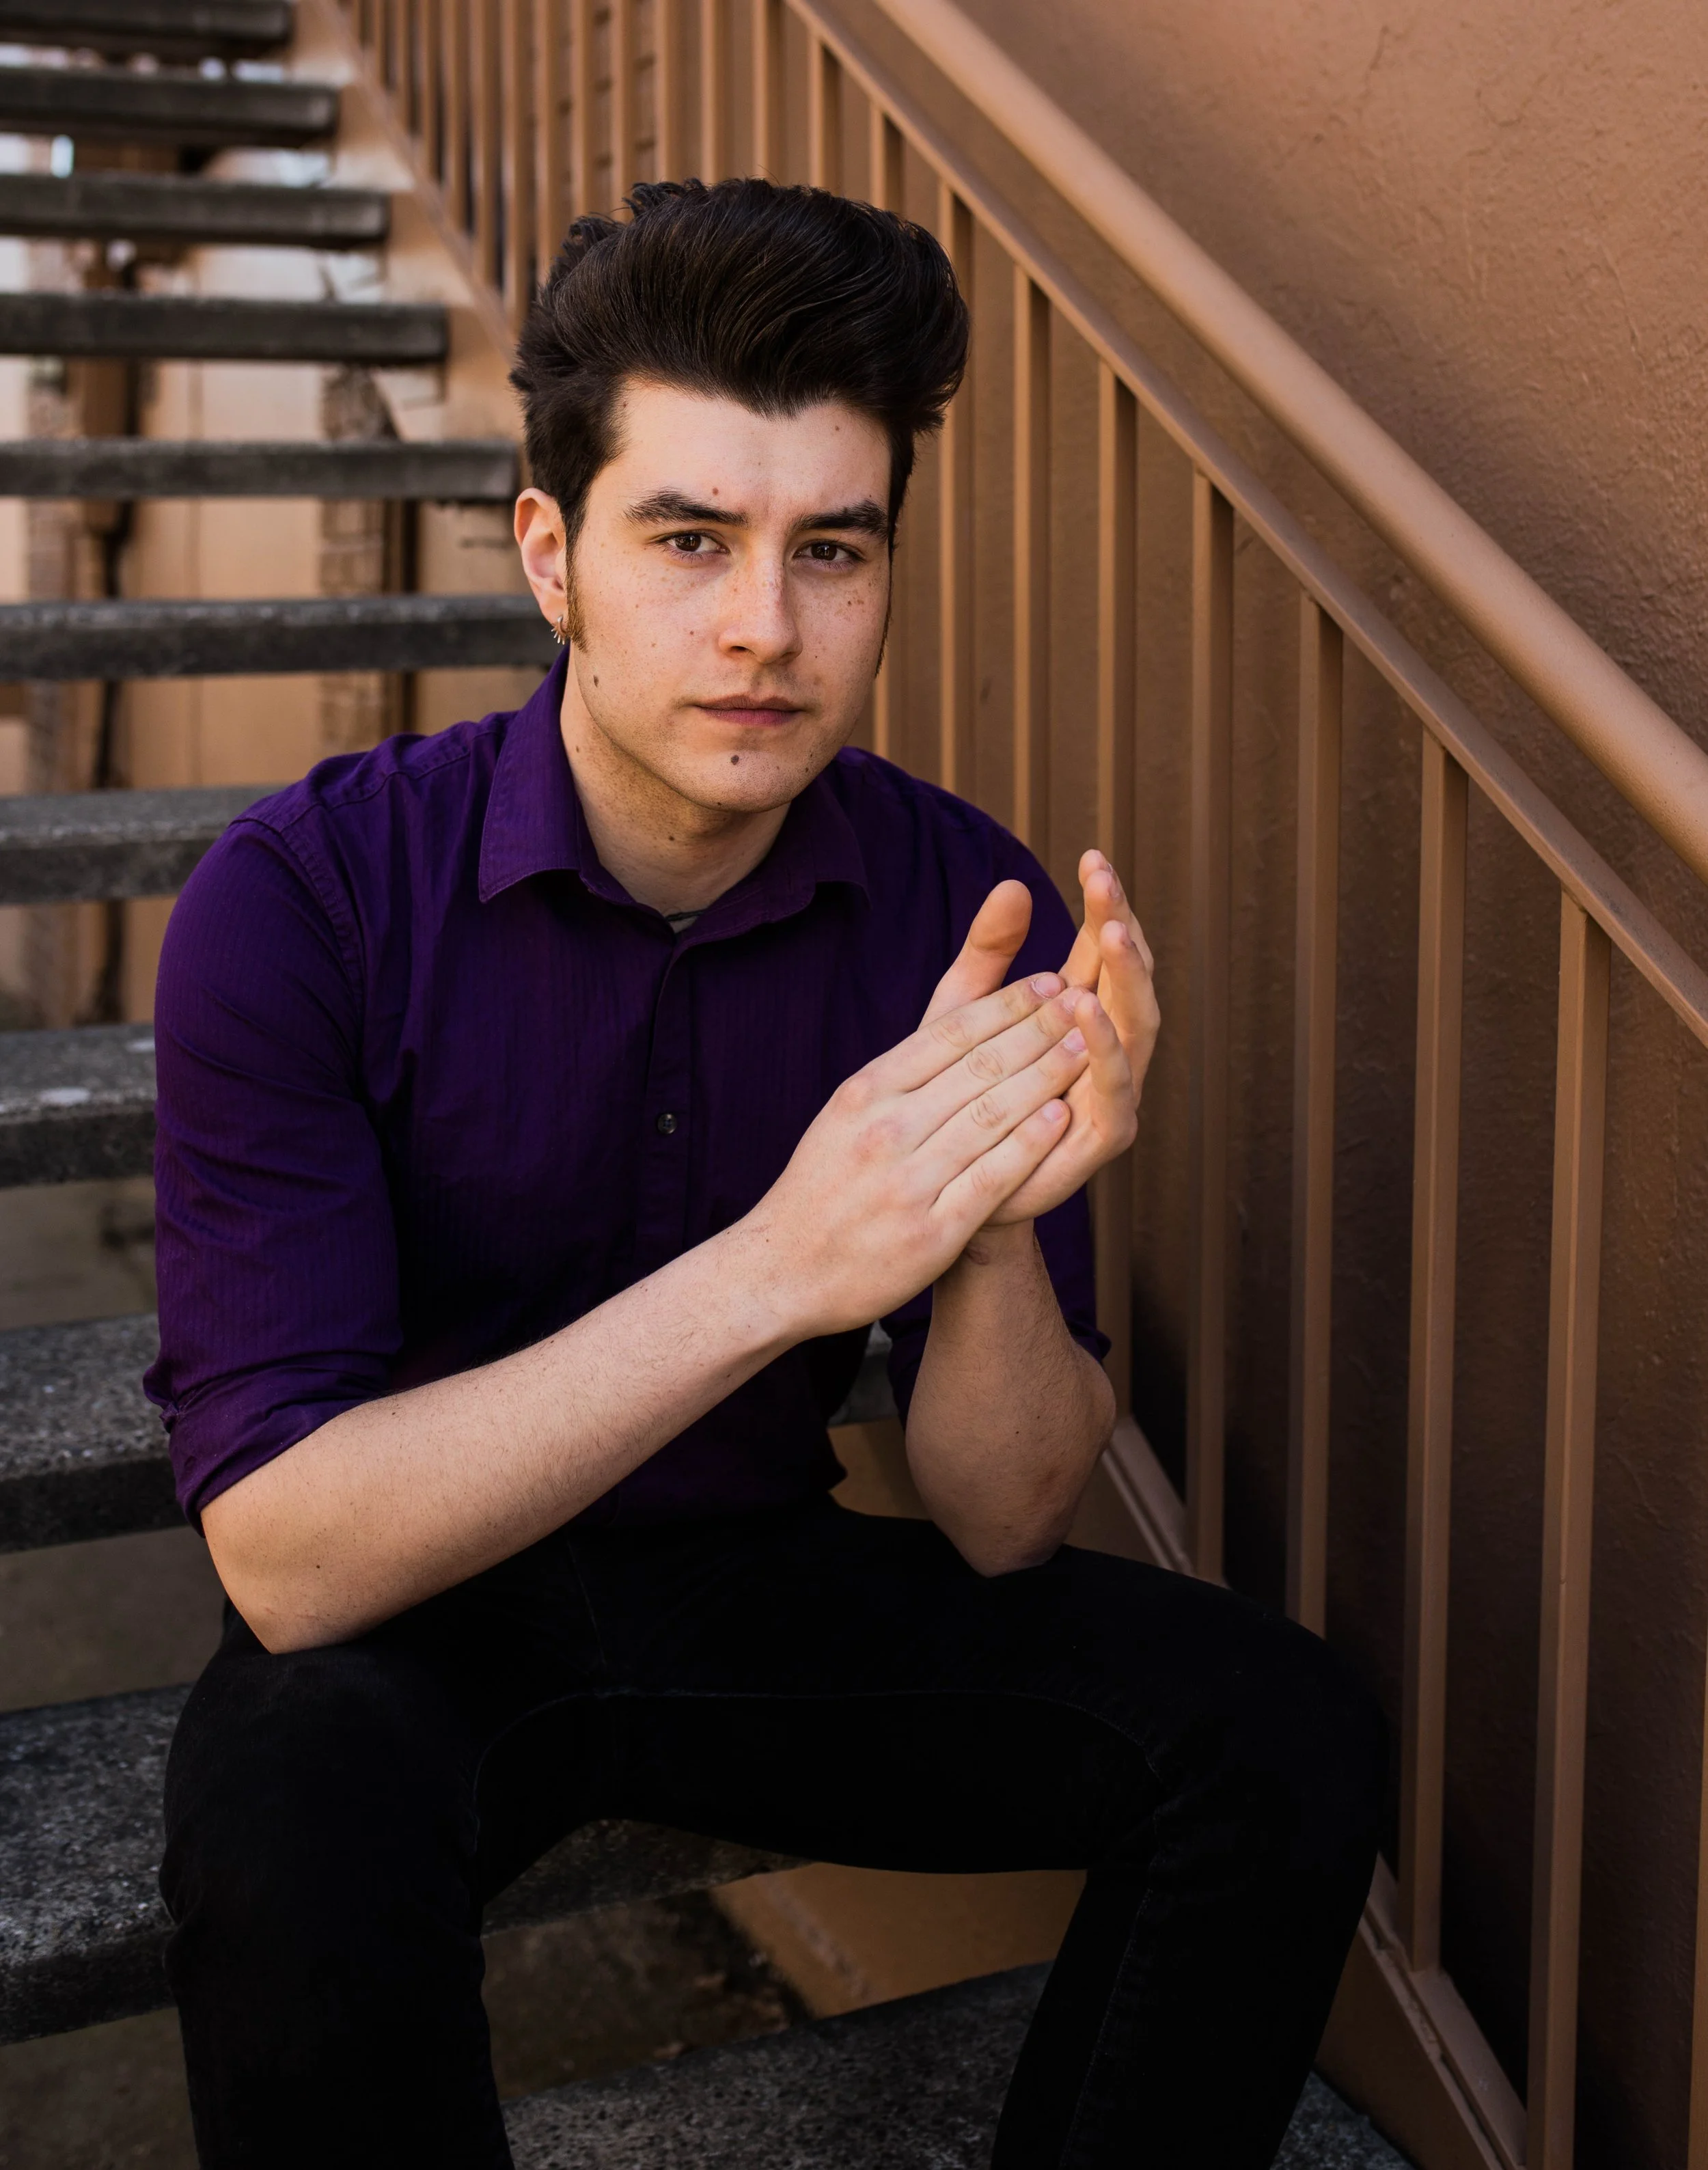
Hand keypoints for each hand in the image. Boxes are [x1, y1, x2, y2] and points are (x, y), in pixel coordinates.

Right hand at [739, 972, 1092, 1339]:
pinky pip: (991, 1177)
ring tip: (1085, 1049)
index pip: (948, 1035)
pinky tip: (1061, 1117)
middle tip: (1084, 1001)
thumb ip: (901, 1072)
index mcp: (865, 1093)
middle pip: (978, 1067)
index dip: (1005, 1004)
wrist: (783, 1271)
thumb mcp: (848, 1112)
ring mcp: (908, 1182)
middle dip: (1039, 1029)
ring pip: (991, 1115)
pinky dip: (1029, 1144)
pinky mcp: (931, 1232)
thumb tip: (960, 1027)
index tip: (1047, 983)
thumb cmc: (823, 1186)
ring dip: (1045, 1077)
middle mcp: (885, 1130)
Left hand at [920, 857, 1159, 1225]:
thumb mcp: (960, 1015)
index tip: (1092, 856)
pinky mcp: (1103, 1137)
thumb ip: (987, 954)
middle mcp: (1107, 1048)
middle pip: (1130, 977)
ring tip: (1111, 934)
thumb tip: (1012, 882)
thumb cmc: (952, 1100)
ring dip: (1127, 979)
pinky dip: (1107, 1050)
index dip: (1104, 903)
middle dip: (1122, 928)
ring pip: (1138, 1026)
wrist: (943, 1192)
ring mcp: (1111, 1092)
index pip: (1105, 947)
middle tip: (1106, 884)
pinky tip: (1088, 1011)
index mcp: (1080, 1012)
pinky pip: (1117, 1089)